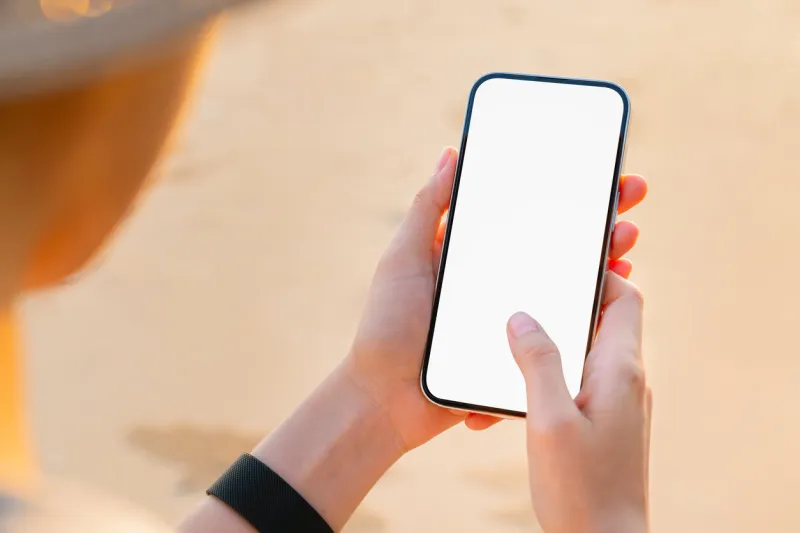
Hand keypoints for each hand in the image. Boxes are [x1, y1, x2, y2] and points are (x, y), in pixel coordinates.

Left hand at [345, 147, 647, 450]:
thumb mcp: (403, 258)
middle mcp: (500, 284)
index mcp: (475, 257)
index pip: (527, 217)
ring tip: (626, 247)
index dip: (563, 195)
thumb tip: (452, 154)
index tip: (598, 174)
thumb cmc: (387, 326)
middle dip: (598, 223)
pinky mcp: (522, 356)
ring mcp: (514, 320)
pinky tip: (611, 304)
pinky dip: (591, 319)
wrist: (385, 398)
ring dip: (604, 266)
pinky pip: (562, 335)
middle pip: (558, 248)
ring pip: (569, 289)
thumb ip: (427, 210)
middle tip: (630, 199)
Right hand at [507, 273, 650, 532]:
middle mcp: (626, 380)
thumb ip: (538, 362)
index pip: (625, 298)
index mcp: (620, 369)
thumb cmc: (581, 489)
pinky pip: (578, 383)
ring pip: (584, 353)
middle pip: (601, 320)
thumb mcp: (548, 419)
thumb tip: (523, 317)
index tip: (558, 269)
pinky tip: (511, 401)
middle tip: (520, 306)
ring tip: (504, 360)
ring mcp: (618, 403)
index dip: (598, 275)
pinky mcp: (605, 423)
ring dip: (547, 350)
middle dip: (560, 309)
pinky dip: (547, 381)